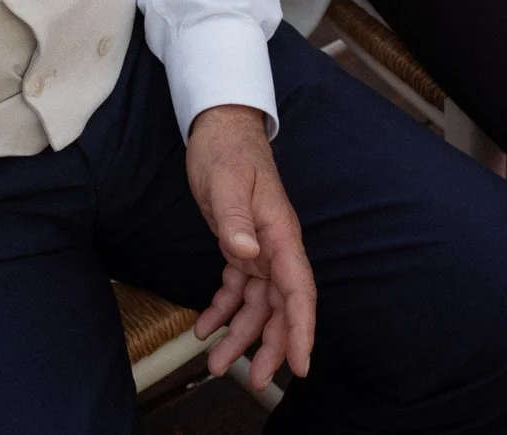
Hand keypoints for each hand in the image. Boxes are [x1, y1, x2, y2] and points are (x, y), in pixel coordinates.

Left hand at [184, 105, 314, 385]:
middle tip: (256, 379)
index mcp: (280, 234)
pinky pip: (237, 288)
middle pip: (280, 307)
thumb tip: (246, 254)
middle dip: (270, 345)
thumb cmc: (226, 150)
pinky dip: (223, 309)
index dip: (301, 330)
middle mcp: (275, 246)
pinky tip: (205, 325)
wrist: (219, 126)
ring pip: (257, 304)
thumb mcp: (224, 182)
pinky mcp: (241, 246)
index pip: (298, 291)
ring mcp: (260, 248)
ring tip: (217, 361)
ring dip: (241, 334)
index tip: (300, 363)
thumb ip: (234, 220)